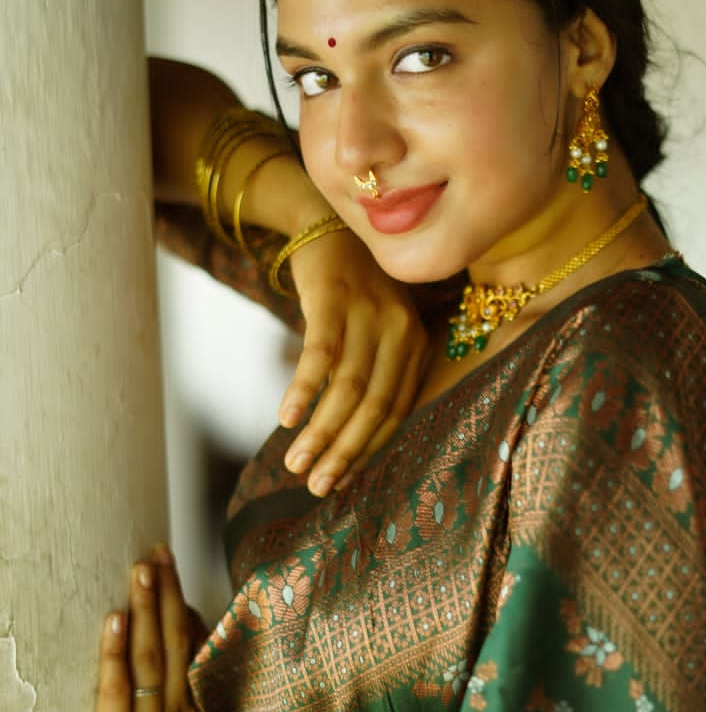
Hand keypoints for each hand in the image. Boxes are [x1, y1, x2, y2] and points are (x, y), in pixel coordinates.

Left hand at [92, 545, 224, 711]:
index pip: (199, 661)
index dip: (191, 619)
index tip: (184, 585)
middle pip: (177, 646)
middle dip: (167, 597)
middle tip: (159, 553)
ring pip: (151, 659)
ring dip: (147, 608)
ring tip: (143, 567)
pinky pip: (117, 694)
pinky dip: (116, 655)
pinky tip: (115, 619)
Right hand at [279, 229, 428, 495]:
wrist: (328, 224)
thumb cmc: (350, 290)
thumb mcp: (374, 330)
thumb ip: (371, 375)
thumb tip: (347, 442)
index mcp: (414, 344)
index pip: (396, 411)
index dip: (369, 451)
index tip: (341, 482)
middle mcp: (399, 330)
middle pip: (374, 406)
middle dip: (345, 453)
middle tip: (317, 487)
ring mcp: (368, 313)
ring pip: (348, 388)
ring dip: (320, 432)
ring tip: (295, 465)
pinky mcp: (334, 299)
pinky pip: (320, 354)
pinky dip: (303, 390)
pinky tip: (285, 419)